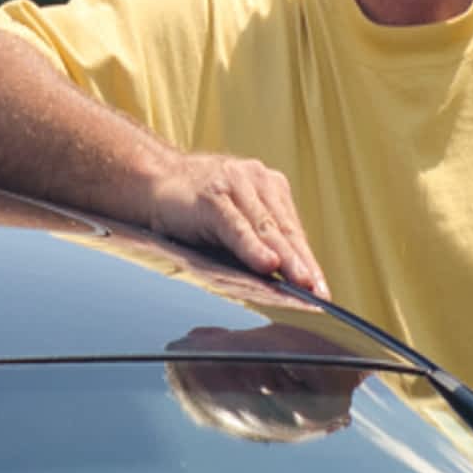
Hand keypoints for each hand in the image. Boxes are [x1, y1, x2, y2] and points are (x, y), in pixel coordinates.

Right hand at [146, 152, 330, 299]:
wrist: (150, 179)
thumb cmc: (192, 204)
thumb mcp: (231, 218)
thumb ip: (255, 239)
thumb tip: (283, 276)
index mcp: (266, 185)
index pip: (292, 229)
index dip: (308, 260)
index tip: (322, 290)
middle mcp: (256, 179)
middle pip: (285, 230)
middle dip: (303, 264)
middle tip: (318, 292)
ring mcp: (234, 184)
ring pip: (266, 228)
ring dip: (286, 260)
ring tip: (301, 283)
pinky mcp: (211, 197)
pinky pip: (237, 227)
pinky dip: (252, 248)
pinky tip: (267, 265)